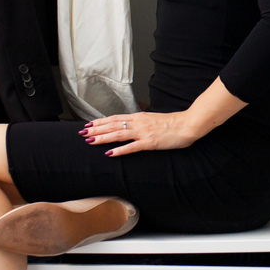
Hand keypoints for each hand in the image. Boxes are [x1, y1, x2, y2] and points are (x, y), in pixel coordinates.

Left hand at [81, 111, 197, 156]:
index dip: (100, 122)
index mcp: (139, 116)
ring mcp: (143, 132)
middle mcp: (138, 122)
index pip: (115, 118)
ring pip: (118, 134)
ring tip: (90, 140)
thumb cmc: (173, 123)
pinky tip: (109, 153)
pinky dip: (119, 150)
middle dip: (96, 129)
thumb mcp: (153, 119)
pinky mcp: (149, 142)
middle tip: (82, 132)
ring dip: (103, 138)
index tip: (89, 124)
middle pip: (113, 125)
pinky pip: (131, 147)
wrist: (187, 124)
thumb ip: (141, 122)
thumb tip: (131, 125)